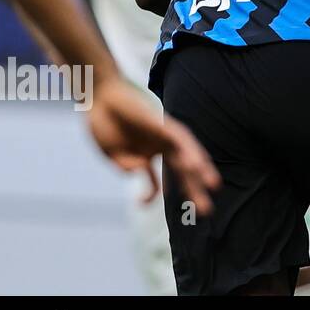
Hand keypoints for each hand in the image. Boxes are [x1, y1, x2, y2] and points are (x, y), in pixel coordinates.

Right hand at [87, 79, 219, 214]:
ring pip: (187, 154)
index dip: (155, 193)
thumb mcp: (113, 153)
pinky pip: (179, 137)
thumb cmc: (105, 124)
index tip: (140, 203)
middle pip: (183, 170)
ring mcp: (162, 134)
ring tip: (212, 186)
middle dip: (194, 189)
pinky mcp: (161, 122)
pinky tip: (194, 163)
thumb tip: (139, 171)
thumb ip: (126, 165)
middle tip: (206, 211)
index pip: (163, 179)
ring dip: (199, 170)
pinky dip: (188, 149)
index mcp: (149, 154)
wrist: (98, 97)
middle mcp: (161, 145)